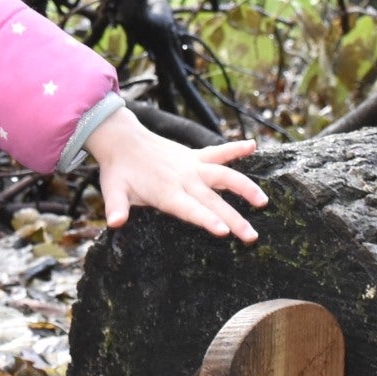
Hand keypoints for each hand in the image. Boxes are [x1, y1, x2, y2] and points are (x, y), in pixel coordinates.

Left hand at [84, 108, 267, 240]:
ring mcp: (192, 166)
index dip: (207, 220)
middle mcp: (184, 179)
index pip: (190, 210)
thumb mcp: (113, 190)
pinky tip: (252, 145)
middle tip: (252, 236)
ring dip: (244, 187)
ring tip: (263, 201)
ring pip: (224, 176)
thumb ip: (116, 207)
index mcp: (166, 192)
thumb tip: (114, 222)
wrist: (122, 139)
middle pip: (213, 201)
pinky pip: (218, 151)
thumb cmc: (119, 170)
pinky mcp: (195, 156)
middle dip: (234, 218)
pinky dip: (235, 148)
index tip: (225, 231)